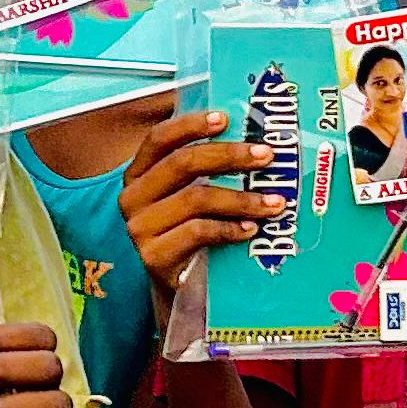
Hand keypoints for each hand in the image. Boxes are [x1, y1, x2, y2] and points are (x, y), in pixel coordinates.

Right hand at [119, 109, 284, 291]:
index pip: (159, 139)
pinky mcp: (153, 256)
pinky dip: (230, 229)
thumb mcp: (191, 199)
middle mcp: (132, 197)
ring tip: (274, 203)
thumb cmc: (189, 235)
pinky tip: (251, 229)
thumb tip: (253, 141)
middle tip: (266, 155)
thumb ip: (207, 172)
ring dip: (242, 198)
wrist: (179, 288)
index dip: (191, 125)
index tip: (226, 119)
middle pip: (182, 163)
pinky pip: (198, 232)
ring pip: (196, 198)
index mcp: (139, 174)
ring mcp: (140, 228)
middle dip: (229, 156)